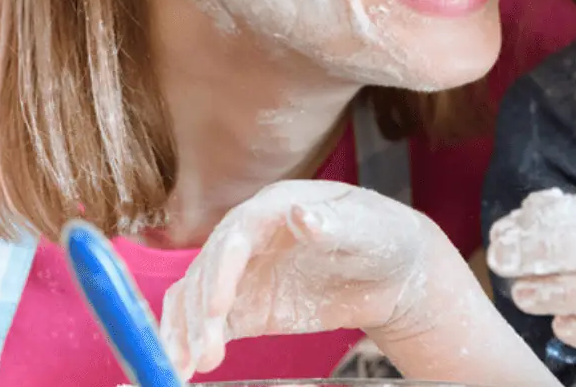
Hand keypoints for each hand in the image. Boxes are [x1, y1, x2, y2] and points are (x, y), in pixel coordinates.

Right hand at [159, 180, 442, 377]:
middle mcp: (249, 236)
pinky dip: (189, 342)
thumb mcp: (369, 229)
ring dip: (184, 331)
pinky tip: (182, 368)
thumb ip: (335, 224)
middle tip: (201, 351)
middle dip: (201, 311)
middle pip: (208, 269)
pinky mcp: (246, 306)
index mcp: (275, 206)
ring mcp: (243, 272)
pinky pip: (208, 322)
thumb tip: (300, 215)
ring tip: (184, 367)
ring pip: (196, 297)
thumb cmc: (384, 237)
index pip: (236, 235)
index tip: (220, 306)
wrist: (393, 272)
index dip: (223, 269)